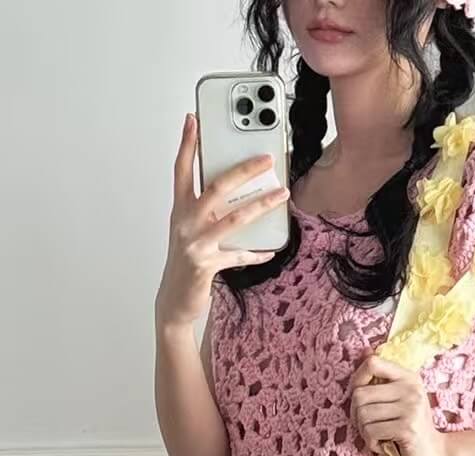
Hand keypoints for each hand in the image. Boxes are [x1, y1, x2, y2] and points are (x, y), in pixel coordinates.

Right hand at [154, 112, 289, 328]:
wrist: (174, 300)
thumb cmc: (187, 262)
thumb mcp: (194, 232)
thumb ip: (210, 214)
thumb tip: (241, 198)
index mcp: (180, 210)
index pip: (182, 169)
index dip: (188, 144)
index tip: (194, 119)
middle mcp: (185, 222)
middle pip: (216, 186)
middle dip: (243, 169)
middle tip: (266, 158)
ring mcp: (195, 243)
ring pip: (235, 218)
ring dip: (262, 204)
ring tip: (282, 194)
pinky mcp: (206, 264)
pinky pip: (239, 254)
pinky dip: (257, 252)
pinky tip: (271, 249)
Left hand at [349, 353, 448, 455]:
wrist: (433, 455)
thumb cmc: (410, 427)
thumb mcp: (399, 398)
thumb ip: (382, 377)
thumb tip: (365, 350)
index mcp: (408, 377)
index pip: (372, 363)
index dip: (357, 379)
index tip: (360, 398)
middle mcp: (411, 389)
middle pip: (360, 394)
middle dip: (356, 415)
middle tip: (367, 426)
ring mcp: (411, 408)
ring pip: (363, 415)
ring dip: (364, 432)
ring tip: (377, 437)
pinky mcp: (407, 428)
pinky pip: (371, 432)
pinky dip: (371, 443)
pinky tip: (383, 446)